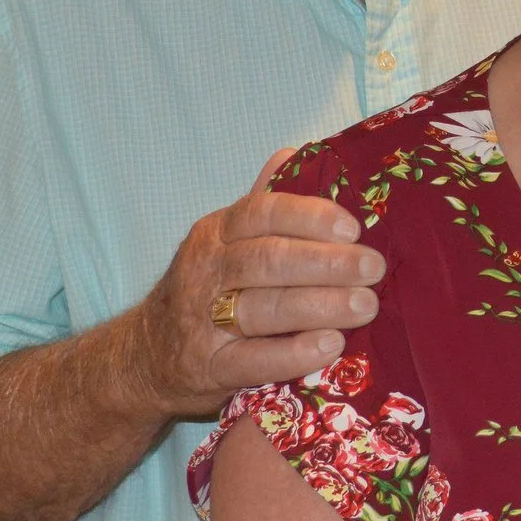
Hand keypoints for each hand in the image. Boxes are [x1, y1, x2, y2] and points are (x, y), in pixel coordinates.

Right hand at [135, 149, 385, 419]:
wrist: (147, 356)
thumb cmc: (207, 289)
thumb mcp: (225, 240)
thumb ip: (262, 204)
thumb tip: (294, 153)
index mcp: (217, 232)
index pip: (263, 213)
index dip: (310, 217)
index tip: (353, 227)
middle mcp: (205, 271)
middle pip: (269, 260)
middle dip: (327, 263)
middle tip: (373, 268)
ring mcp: (201, 321)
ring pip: (264, 308)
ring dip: (321, 306)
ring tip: (366, 306)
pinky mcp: (206, 367)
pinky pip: (252, 360)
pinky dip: (294, 354)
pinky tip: (330, 346)